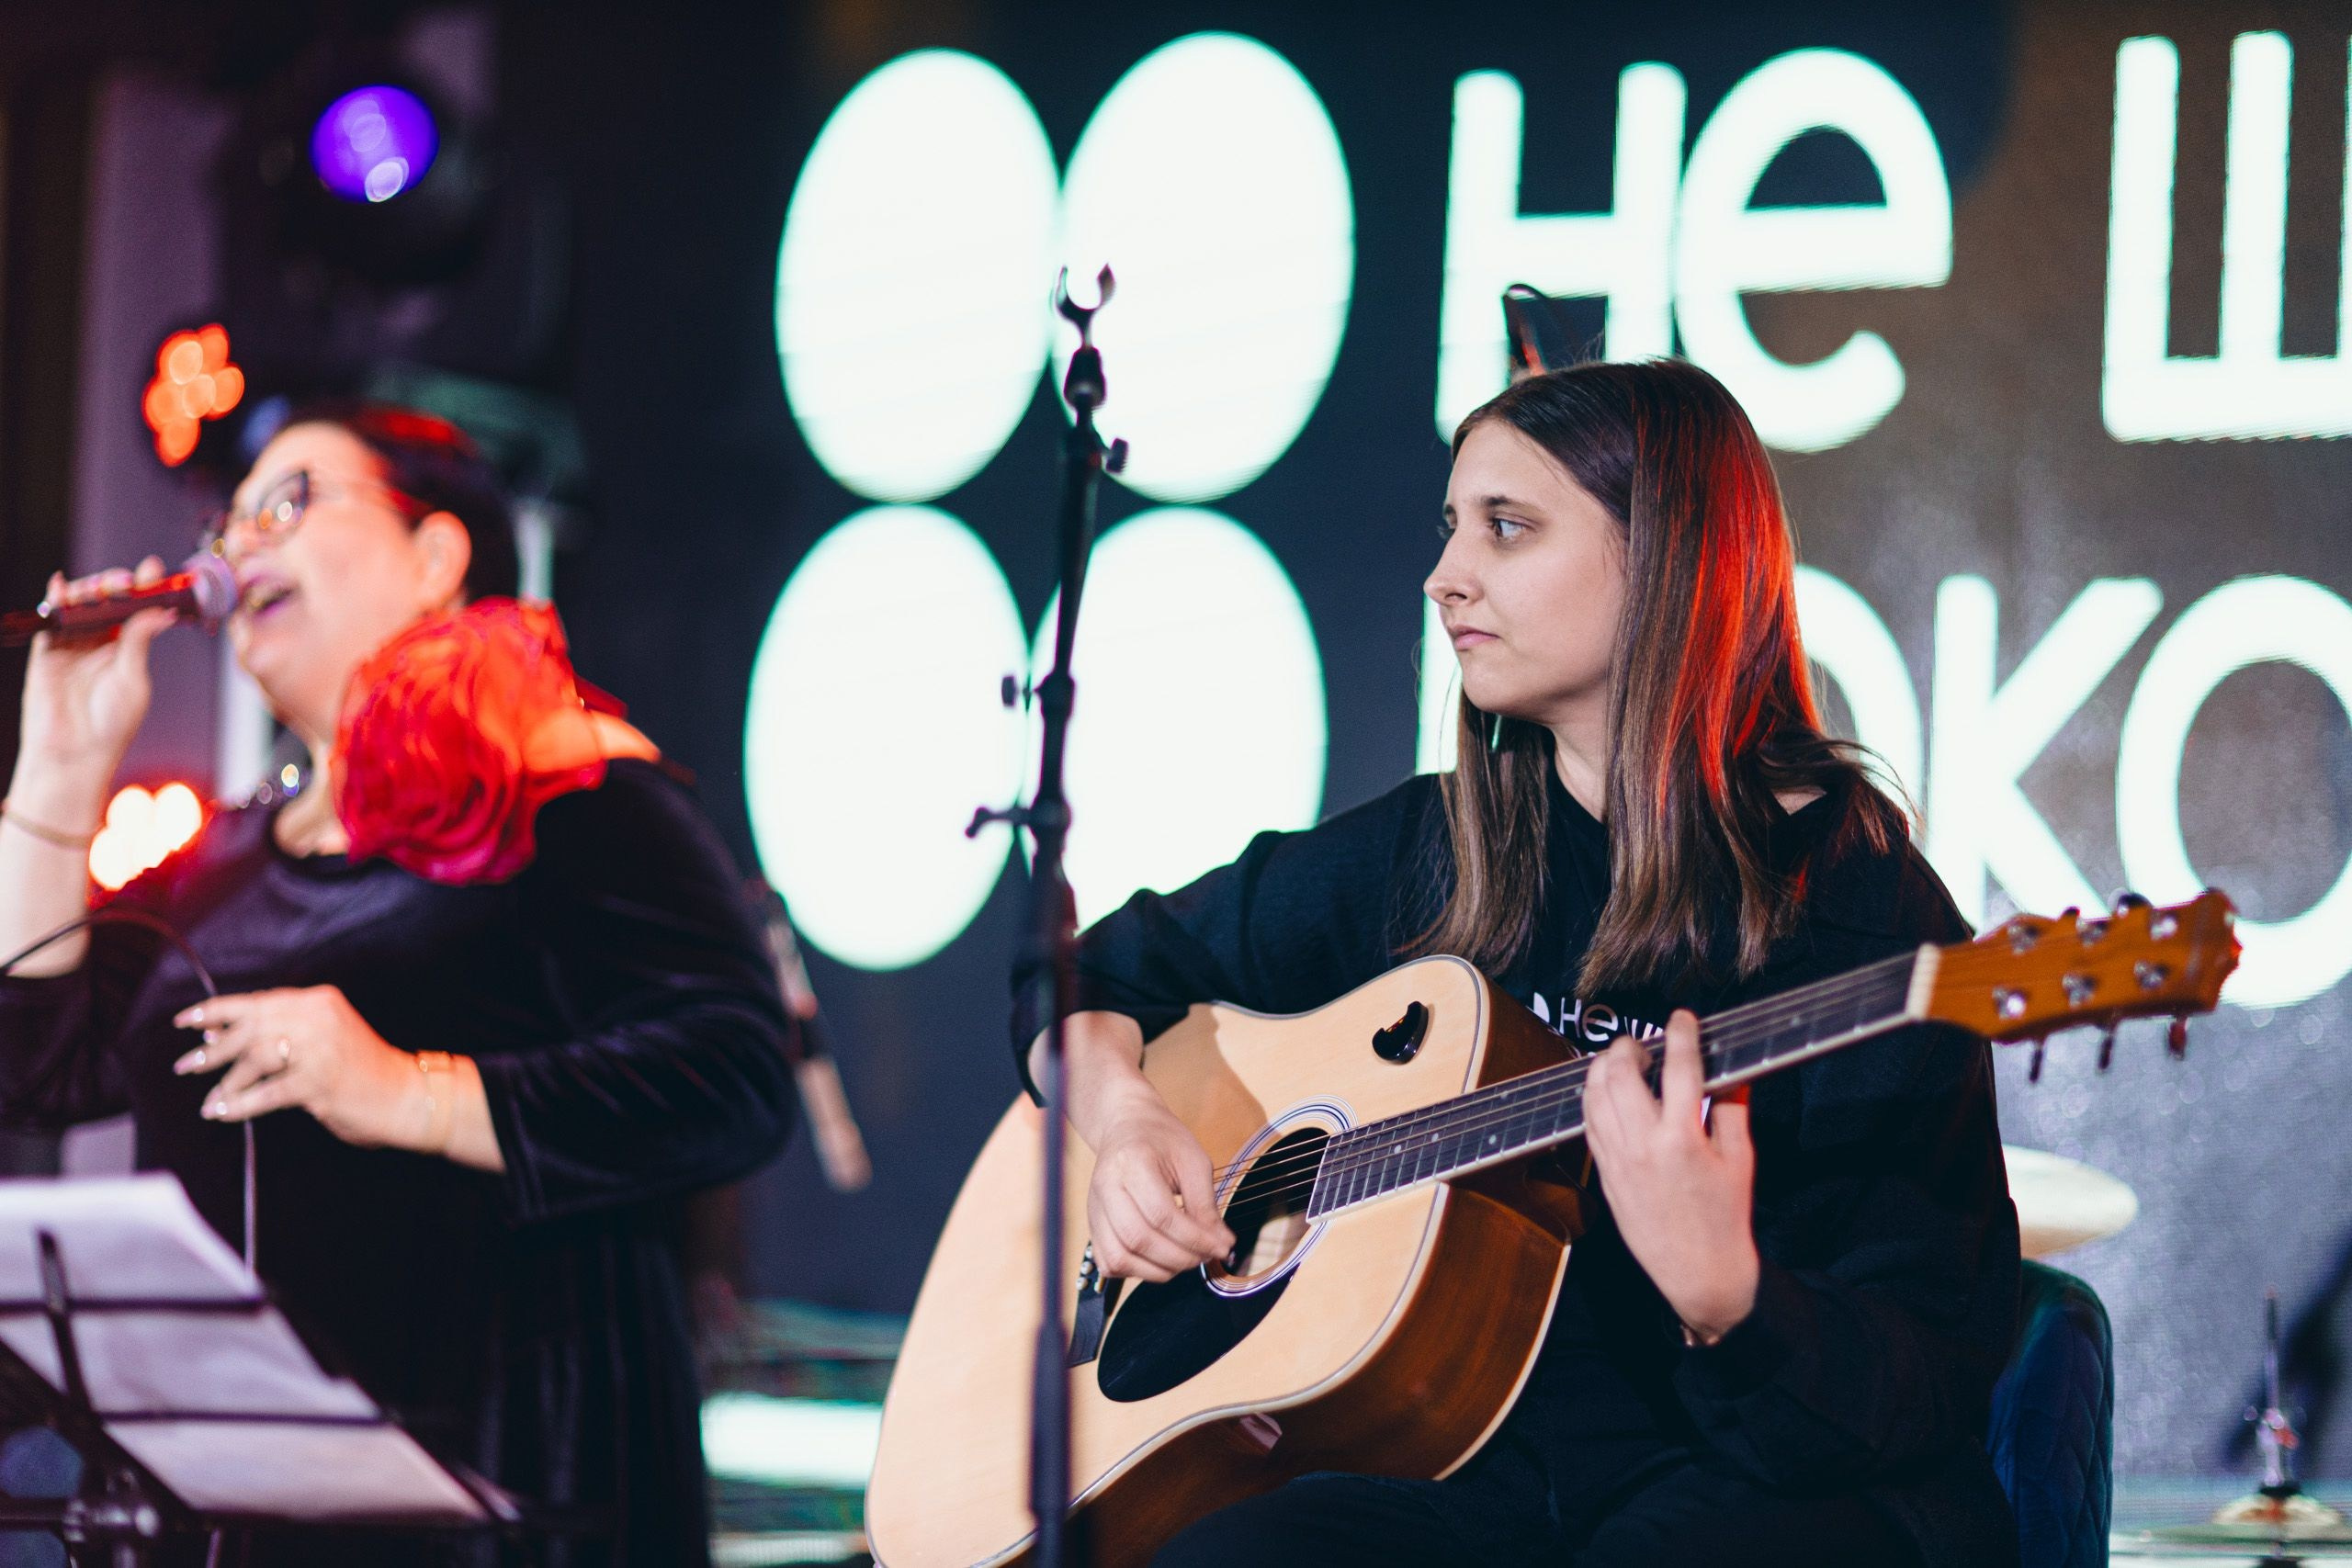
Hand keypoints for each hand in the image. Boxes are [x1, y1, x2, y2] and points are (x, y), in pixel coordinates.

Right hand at [18, 559, 176, 785]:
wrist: (75, 753)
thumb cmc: (112, 724)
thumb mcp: (132, 679)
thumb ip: (138, 642)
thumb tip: (158, 610)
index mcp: (128, 649)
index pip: (137, 609)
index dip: (146, 587)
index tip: (155, 568)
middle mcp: (101, 642)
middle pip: (107, 600)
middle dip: (116, 584)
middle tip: (126, 582)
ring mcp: (73, 645)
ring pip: (80, 604)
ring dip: (90, 589)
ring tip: (102, 587)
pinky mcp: (47, 652)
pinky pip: (51, 620)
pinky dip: (55, 599)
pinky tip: (60, 584)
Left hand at [171, 987, 429, 1149]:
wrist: (408, 1095)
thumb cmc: (362, 1070)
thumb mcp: (322, 1039)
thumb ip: (276, 1033)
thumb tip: (214, 1035)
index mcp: (318, 1001)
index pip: (257, 1001)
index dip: (216, 1011)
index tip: (184, 1020)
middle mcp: (318, 1017)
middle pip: (250, 1028)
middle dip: (213, 1050)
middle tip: (186, 1066)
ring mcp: (320, 1048)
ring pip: (255, 1059)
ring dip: (226, 1082)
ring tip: (210, 1100)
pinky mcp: (321, 1081)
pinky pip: (267, 1093)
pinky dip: (241, 1105)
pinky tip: (224, 1113)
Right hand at [1082, 1081, 1235, 1283]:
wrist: (1127, 1126)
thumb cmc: (1162, 1139)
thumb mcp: (1194, 1160)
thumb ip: (1205, 1204)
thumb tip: (1221, 1244)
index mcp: (1131, 1162)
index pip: (1161, 1214)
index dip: (1195, 1238)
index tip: (1222, 1246)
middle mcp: (1105, 1187)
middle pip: (1139, 1239)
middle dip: (1180, 1257)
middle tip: (1207, 1255)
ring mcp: (1094, 1209)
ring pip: (1120, 1258)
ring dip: (1159, 1270)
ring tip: (1186, 1260)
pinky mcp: (1093, 1226)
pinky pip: (1110, 1263)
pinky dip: (1138, 1271)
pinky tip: (1161, 1261)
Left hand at [1581, 1010, 1759, 1342]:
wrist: (1699, 1273)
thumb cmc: (1725, 1218)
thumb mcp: (1740, 1160)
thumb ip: (1732, 1109)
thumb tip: (1732, 1070)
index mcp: (1683, 1139)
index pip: (1680, 1068)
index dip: (1681, 1034)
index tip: (1682, 1017)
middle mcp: (1643, 1145)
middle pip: (1621, 1073)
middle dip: (1629, 1046)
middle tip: (1645, 1043)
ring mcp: (1617, 1160)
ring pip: (1594, 1095)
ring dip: (1605, 1068)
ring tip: (1624, 1062)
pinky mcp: (1604, 1175)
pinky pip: (1589, 1123)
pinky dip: (1595, 1098)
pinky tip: (1609, 1091)